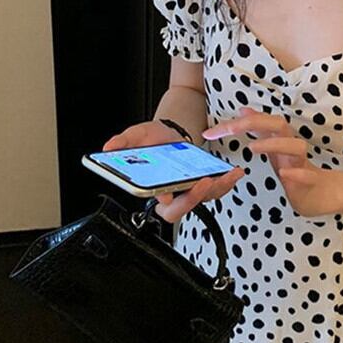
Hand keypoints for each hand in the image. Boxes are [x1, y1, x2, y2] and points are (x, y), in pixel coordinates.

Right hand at [102, 120, 244, 222]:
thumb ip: (123, 142)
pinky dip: (226, 181)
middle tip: (203, 183)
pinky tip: (233, 172)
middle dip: (193, 198)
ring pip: (203, 199)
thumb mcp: (136, 136)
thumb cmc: (151, 140)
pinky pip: (215, 189)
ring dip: (217, 188)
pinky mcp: (203, 184)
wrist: (168, 133)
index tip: (168, 193)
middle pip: (182, 209)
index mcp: (153, 188)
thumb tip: (108, 148)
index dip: (164, 201)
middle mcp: (171, 194)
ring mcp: (188, 190)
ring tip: (228, 175)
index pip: (157, 204)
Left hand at [202, 107, 337, 217]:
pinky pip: (307, 175)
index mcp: (279, 139)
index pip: (258, 123)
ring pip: (295, 146)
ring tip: (253, 148)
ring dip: (274, 144)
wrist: (323, 193)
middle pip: (279, 125)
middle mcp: (291, 147)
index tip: (209, 133)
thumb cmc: (295, 169)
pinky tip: (284, 175)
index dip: (234, 124)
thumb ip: (259, 130)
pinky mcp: (311, 182)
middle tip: (231, 129)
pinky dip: (297, 174)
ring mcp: (302, 163)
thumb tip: (243, 109)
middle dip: (255, 122)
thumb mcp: (273, 148)